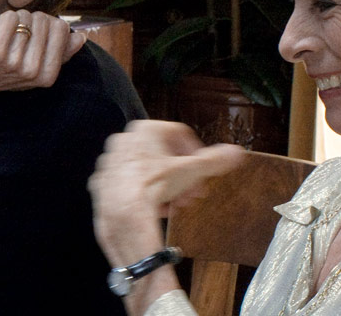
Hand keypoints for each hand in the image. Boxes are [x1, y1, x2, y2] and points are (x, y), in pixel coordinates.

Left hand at [0, 10, 86, 103]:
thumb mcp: (30, 67)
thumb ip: (57, 54)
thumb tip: (81, 37)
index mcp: (47, 76)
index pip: (63, 28)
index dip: (44, 24)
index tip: (27, 39)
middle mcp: (34, 71)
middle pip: (45, 20)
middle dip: (27, 21)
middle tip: (10, 40)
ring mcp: (15, 62)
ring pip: (26, 17)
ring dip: (10, 23)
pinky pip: (10, 17)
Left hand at [88, 120, 244, 266]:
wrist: (123, 210)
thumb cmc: (154, 184)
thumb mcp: (193, 170)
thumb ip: (215, 160)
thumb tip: (236, 152)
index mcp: (145, 129)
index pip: (180, 135)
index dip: (197, 155)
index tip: (203, 172)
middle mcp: (124, 140)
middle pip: (164, 156)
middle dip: (183, 175)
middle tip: (194, 192)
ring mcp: (111, 161)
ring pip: (148, 171)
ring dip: (168, 186)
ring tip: (178, 204)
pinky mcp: (104, 181)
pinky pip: (132, 185)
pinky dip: (147, 194)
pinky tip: (159, 208)